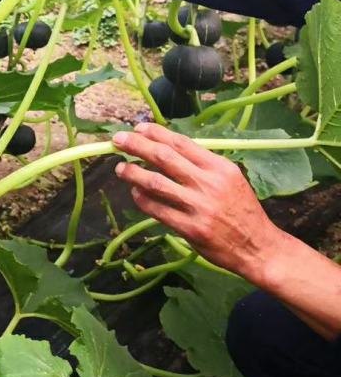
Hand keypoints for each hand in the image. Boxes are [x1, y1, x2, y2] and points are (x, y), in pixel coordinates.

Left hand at [112, 123, 285, 282]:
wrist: (259, 247)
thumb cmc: (242, 210)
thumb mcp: (230, 179)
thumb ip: (203, 164)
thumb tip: (167, 147)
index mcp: (219, 167)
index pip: (181, 143)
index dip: (156, 133)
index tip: (138, 128)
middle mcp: (209, 184)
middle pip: (164, 157)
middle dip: (137, 145)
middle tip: (117, 141)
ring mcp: (199, 207)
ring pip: (156, 183)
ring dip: (133, 173)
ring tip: (120, 168)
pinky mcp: (192, 230)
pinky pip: (159, 210)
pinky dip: (143, 200)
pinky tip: (135, 193)